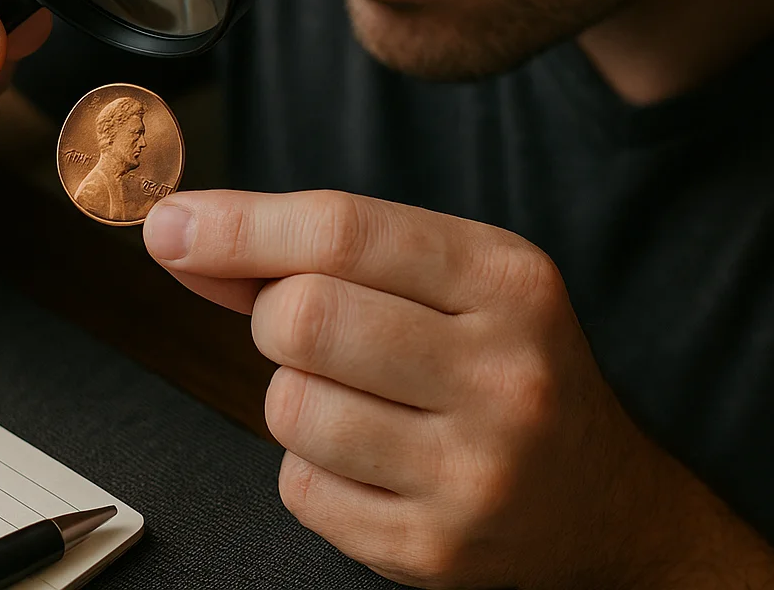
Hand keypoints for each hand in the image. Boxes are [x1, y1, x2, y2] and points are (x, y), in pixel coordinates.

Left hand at [143, 190, 773, 588]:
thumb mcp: (452, 280)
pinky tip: (371, 459)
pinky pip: (300, 487)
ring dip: (292, 396)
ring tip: (358, 400)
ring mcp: (472, 470)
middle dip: (273, 317)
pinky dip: (310, 467)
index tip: (172, 224)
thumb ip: (323, 251)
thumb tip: (185, 234)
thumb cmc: (506, 368)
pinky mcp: (434, 548)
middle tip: (309, 330)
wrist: (602, 505)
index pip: (342, 230)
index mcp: (508, 281)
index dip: (238, 225)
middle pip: (303, 317)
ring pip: (290, 407)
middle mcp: (502, 372)